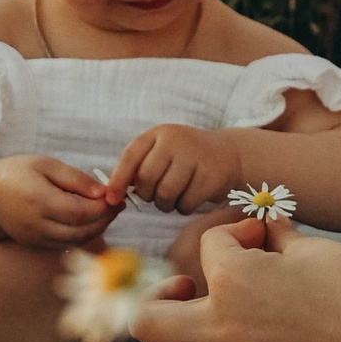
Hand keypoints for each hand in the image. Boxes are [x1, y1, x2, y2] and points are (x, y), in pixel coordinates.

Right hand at [0, 155, 111, 248]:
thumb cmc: (18, 173)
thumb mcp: (46, 165)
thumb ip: (75, 179)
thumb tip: (103, 192)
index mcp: (37, 200)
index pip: (79, 212)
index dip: (102, 208)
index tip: (115, 197)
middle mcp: (35, 224)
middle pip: (80, 231)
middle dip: (104, 220)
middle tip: (117, 205)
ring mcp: (35, 239)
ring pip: (75, 241)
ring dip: (96, 229)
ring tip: (107, 212)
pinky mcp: (36, 246)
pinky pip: (66, 244)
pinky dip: (82, 234)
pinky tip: (90, 220)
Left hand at [100, 121, 239, 216]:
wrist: (228, 154)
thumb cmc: (185, 158)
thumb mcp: (161, 152)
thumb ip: (138, 167)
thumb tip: (112, 192)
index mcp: (158, 134)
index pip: (131, 156)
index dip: (118, 180)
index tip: (112, 199)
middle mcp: (176, 140)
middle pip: (146, 179)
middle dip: (147, 194)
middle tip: (155, 195)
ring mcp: (195, 156)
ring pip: (165, 194)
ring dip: (165, 204)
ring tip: (173, 197)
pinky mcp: (211, 175)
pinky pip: (185, 203)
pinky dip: (183, 207)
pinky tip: (190, 197)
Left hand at [131, 219, 340, 341]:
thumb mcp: (310, 247)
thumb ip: (274, 236)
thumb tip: (264, 225)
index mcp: (234, 279)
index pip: (206, 248)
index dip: (233, 234)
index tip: (259, 237)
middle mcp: (223, 327)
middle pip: (146, 319)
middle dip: (158, 298)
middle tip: (188, 291)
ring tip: (194, 332)